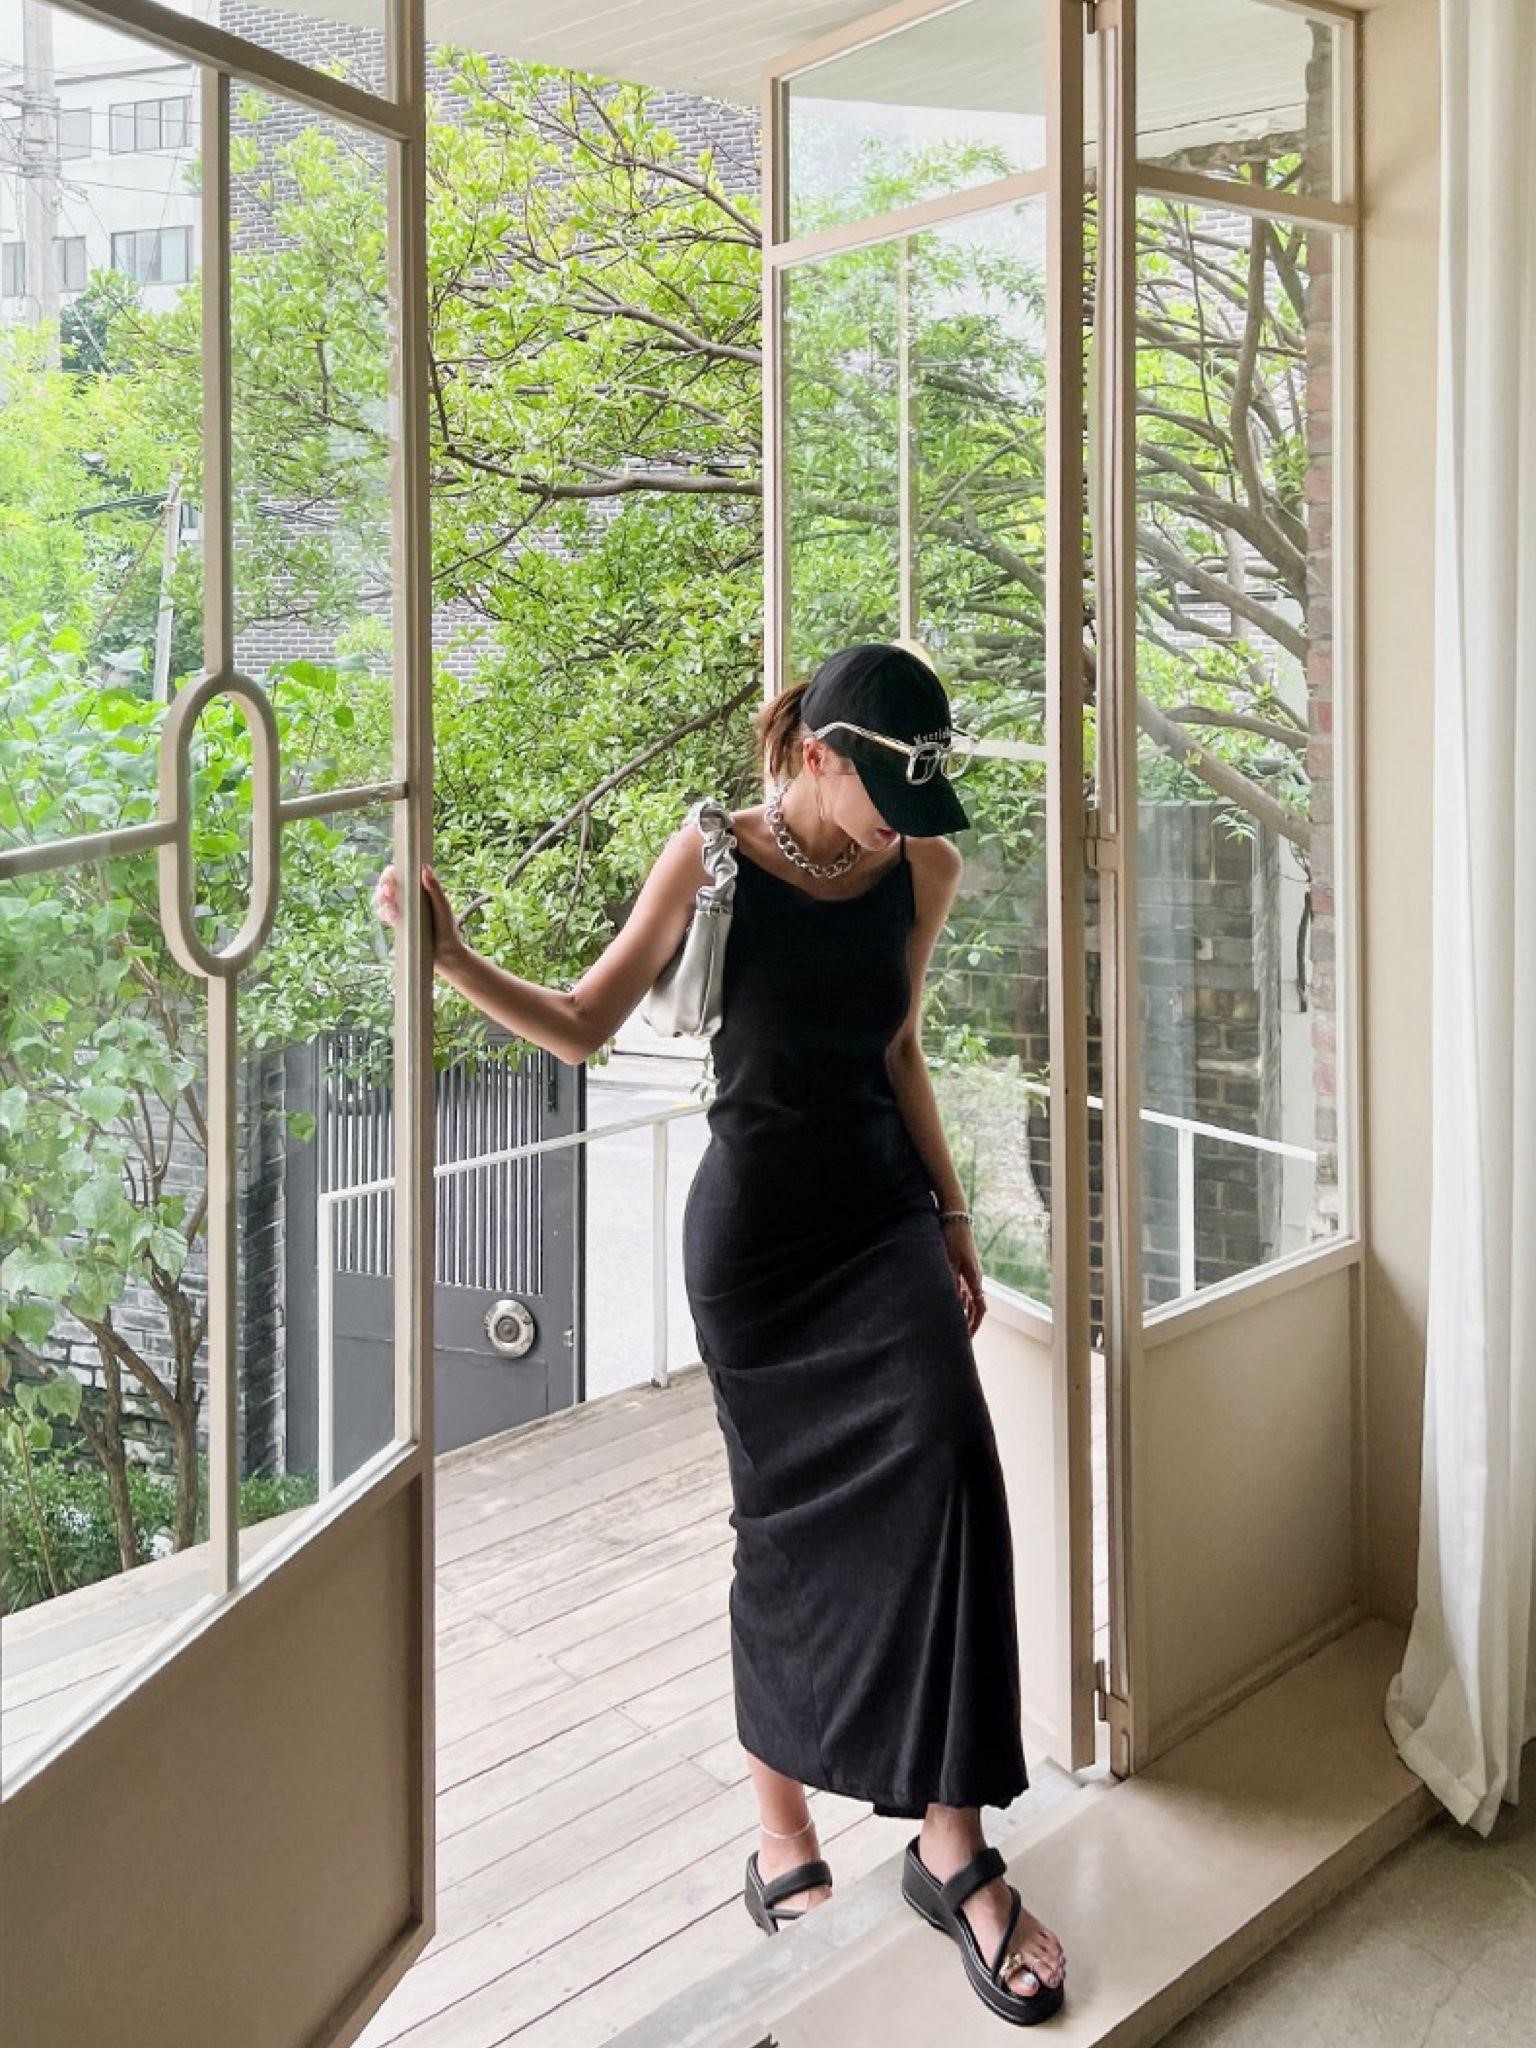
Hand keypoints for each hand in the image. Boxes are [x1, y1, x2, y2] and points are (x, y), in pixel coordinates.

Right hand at [373, 862, 464, 967]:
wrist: (445, 954)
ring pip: (384, 899)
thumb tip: (425, 867)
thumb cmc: (447, 928)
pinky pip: (385, 915)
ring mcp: (403, 911)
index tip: (392, 876)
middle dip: (384, 885)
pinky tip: (390, 915)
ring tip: (388, 903)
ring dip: (381, 898)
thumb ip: (434, 888)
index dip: (393, 872)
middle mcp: (410, 898)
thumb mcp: (442, 906)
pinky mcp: (398, 924)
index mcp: (420, 890)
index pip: (402, 875)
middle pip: (389, 885)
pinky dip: (384, 913)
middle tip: (388, 891)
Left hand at [941, 1217, 986, 1334]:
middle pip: (975, 1306)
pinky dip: (958, 1298)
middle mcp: (974, 1277)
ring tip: (953, 1325)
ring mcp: (969, 1271)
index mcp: (974, 1278)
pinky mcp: (962, 1265)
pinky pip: (963, 1287)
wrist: (955, 1217)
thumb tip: (952, 1302)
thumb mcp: (949, 1261)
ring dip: (963, 1311)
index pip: (979, 1307)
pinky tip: (949, 1304)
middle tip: (962, 1337)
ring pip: (969, 1298)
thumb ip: (951, 1282)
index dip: (974, 1324)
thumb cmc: (952, 1237)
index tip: (967, 1338)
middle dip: (969, 1322)